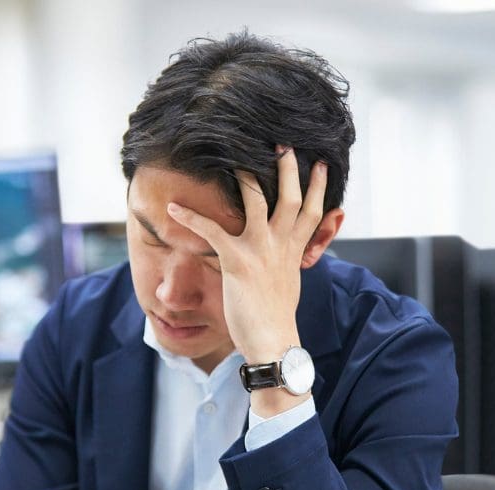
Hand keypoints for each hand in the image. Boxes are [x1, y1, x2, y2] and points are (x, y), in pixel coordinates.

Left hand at [167, 147, 327, 366]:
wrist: (273, 341)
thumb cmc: (277, 317)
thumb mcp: (291, 283)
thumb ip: (291, 261)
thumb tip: (292, 253)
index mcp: (294, 251)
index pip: (312, 212)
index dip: (319, 187)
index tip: (321, 165)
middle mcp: (281, 245)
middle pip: (291, 197)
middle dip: (289, 169)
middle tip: (283, 144)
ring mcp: (260, 250)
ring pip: (256, 202)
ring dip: (245, 178)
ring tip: (234, 158)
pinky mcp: (237, 261)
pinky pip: (212, 231)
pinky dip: (191, 217)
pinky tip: (173, 208)